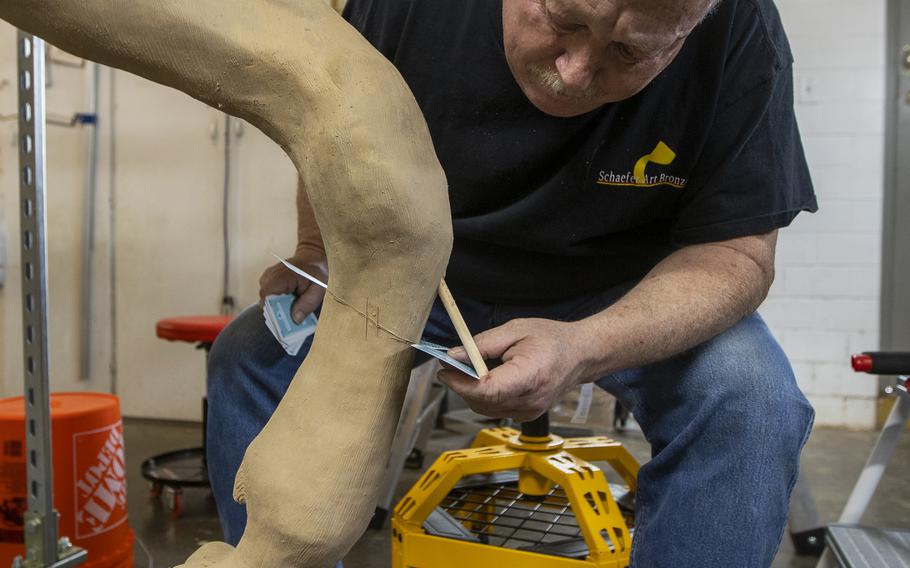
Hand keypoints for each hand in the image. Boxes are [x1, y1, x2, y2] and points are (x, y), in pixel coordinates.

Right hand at [258, 249, 327, 323]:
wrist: (314, 258)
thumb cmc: (317, 273)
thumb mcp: (319, 289)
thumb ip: (308, 304)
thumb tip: (295, 320)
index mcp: (283, 276)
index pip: (266, 294)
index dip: (272, 309)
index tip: (284, 318)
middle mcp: (271, 275)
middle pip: (265, 300)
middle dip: (277, 312)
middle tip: (292, 317)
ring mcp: (268, 277)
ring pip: (267, 300)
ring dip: (278, 307)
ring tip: (293, 306)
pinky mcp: (269, 280)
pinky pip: (269, 296)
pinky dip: (278, 302)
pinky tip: (290, 300)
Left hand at [438, 318, 590, 421]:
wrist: (580, 354)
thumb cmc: (552, 339)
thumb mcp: (515, 330)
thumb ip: (482, 344)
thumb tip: (454, 355)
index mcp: (530, 376)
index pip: (486, 391)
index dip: (461, 383)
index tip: (445, 369)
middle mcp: (530, 401)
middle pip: (481, 402)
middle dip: (461, 384)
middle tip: (451, 364)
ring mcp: (529, 411)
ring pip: (485, 409)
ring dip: (470, 391)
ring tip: (468, 368)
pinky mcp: (526, 415)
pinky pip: (495, 409)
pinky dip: (484, 396)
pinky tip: (486, 378)